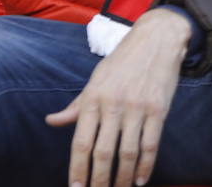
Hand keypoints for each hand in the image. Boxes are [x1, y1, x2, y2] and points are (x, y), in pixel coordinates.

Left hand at [46, 8, 191, 186]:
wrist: (157, 38)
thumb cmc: (123, 60)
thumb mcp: (95, 79)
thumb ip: (76, 105)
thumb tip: (51, 121)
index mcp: (93, 98)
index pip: (81, 142)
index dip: (77, 168)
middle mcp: (114, 104)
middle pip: (103, 152)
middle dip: (98, 180)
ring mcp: (138, 107)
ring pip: (128, 153)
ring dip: (122, 178)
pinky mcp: (159, 109)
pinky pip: (151, 144)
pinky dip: (146, 166)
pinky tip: (141, 180)